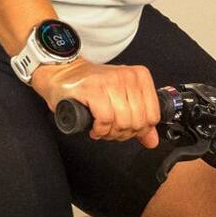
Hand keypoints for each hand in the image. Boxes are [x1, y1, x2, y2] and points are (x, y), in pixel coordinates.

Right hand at [41, 59, 158, 145]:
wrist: (63, 75)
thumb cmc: (91, 87)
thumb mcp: (121, 101)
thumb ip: (139, 120)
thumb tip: (152, 141)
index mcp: (139, 77)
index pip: (152, 116)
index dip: (139, 131)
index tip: (126, 130)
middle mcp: (127, 76)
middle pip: (138, 122)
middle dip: (123, 133)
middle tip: (111, 131)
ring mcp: (110, 81)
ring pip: (123, 122)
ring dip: (110, 133)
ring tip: (102, 129)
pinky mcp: (93, 89)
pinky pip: (105, 119)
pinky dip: (100, 130)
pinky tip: (95, 127)